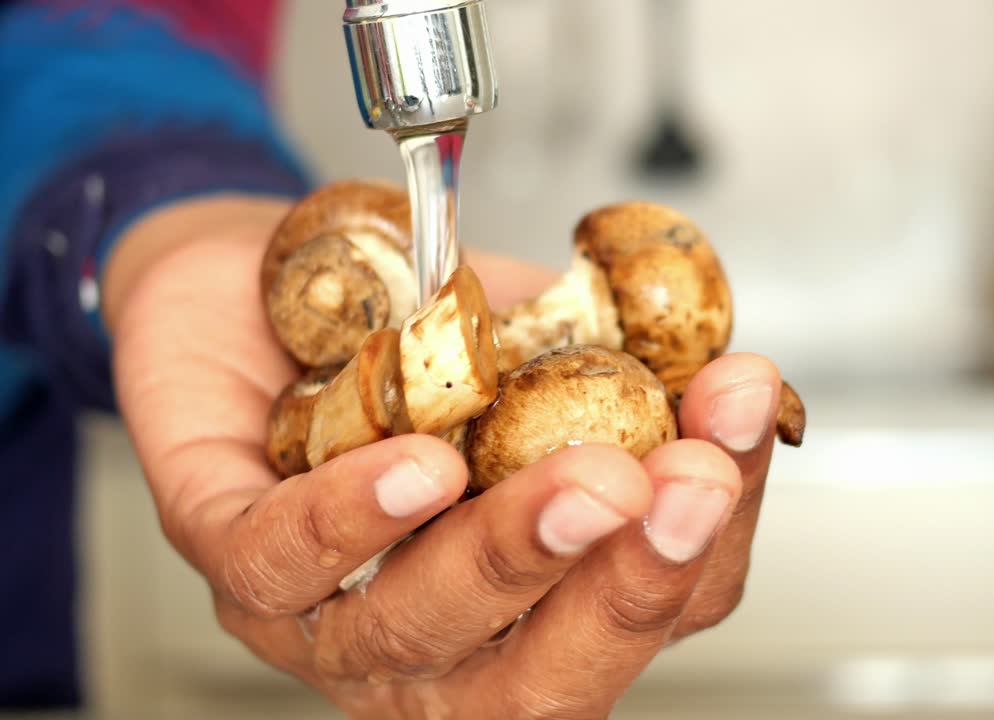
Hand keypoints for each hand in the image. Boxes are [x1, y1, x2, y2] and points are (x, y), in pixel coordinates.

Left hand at [105, 194, 784, 717]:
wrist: (266, 290)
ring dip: (512, 555)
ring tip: (578, 477)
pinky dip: (354, 519)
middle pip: (544, 682)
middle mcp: (437, 643)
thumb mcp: (544, 350)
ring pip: (417, 637)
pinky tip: (420, 468)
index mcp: (535, 605)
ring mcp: (324, 616)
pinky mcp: (224, 544)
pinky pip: (279, 563)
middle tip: (678, 489)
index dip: (712, 531)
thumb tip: (736, 384)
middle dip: (626, 587)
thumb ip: (627, 373)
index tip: (739, 426)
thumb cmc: (412, 344)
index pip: (655, 609)